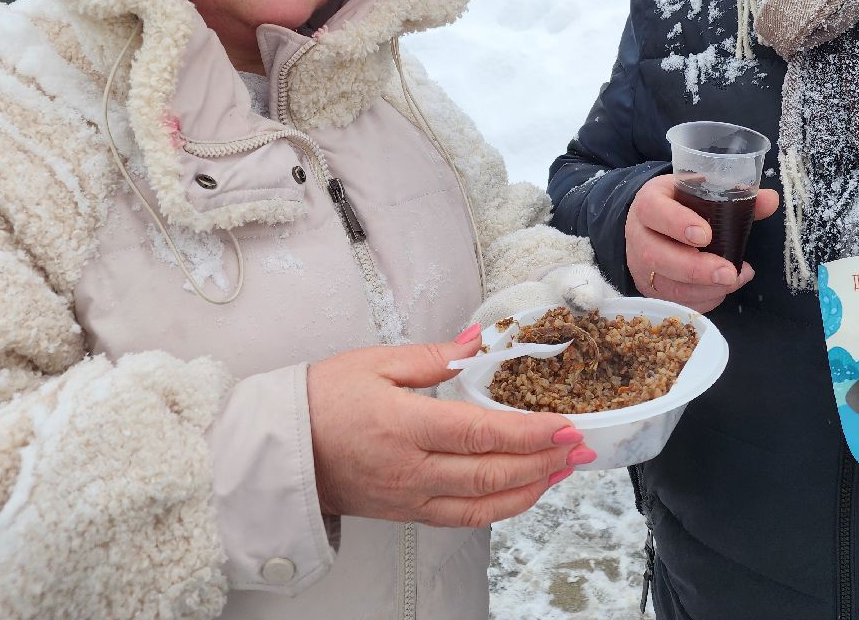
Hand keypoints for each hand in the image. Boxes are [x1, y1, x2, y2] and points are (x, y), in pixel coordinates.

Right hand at [306, 329, 591, 527]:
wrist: (280, 452)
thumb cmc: (320, 401)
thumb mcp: (373, 362)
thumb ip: (432, 356)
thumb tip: (477, 341)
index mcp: (403, 426)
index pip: (481, 433)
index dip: (529, 432)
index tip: (564, 423)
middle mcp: (410, 470)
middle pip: (491, 473)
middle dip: (544, 461)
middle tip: (579, 445)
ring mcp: (409, 498)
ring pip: (483, 505)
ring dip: (531, 489)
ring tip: (563, 470)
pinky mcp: (407, 514)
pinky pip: (464, 518)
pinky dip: (501, 507)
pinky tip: (523, 491)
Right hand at [624, 175, 776, 312]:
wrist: (652, 225)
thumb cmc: (680, 206)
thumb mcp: (699, 193)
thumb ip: (734, 197)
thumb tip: (771, 200)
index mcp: (649, 204)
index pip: (654, 211)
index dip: (677, 223)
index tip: (706, 235)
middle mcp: (639, 236)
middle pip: (656, 255)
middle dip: (694, 268)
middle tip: (728, 272)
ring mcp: (642, 267)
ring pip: (666, 285)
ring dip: (703, 289)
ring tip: (734, 280)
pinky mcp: (652, 290)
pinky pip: (675, 303)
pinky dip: (702, 301)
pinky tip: (722, 291)